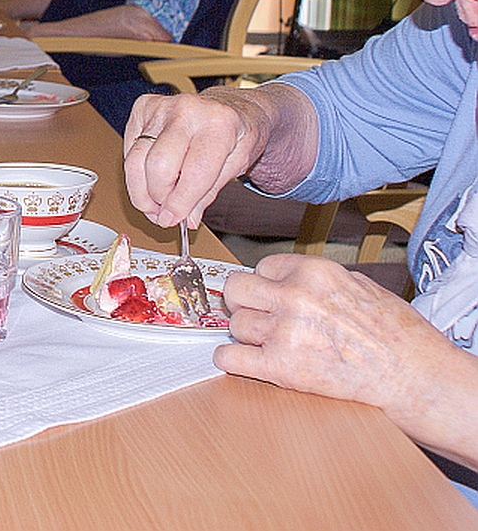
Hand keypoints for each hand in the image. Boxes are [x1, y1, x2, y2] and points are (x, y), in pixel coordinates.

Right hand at [121, 89, 273, 227]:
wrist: (228, 107)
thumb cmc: (234, 134)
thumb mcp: (236, 166)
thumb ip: (209, 193)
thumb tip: (186, 218)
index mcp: (219, 124)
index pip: (193, 173)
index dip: (180, 203)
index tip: (173, 219)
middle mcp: (188, 110)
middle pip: (158, 166)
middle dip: (158, 198)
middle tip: (164, 213)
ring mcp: (162, 107)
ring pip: (135, 160)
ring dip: (140, 191)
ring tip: (153, 204)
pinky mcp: (143, 108)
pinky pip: (128, 149)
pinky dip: (136, 172)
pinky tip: (151, 177)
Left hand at [214, 254, 471, 439]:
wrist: (416, 378)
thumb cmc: (399, 336)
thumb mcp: (362, 286)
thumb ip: (321, 281)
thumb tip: (292, 280)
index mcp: (315, 272)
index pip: (262, 267)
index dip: (266, 285)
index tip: (270, 297)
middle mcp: (295, 297)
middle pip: (237, 289)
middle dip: (244, 303)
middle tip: (257, 315)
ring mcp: (285, 331)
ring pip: (235, 325)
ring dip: (247, 336)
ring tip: (270, 344)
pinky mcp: (280, 367)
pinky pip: (229, 358)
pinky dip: (231, 362)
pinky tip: (245, 362)